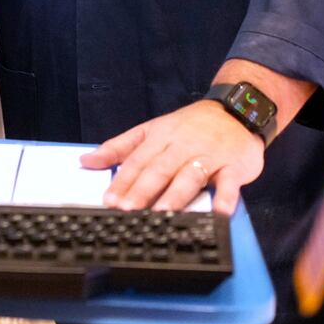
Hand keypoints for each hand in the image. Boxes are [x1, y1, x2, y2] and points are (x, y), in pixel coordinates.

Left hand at [79, 101, 263, 215]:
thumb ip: (119, 147)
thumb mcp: (151, 130)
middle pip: (159, 170)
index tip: (109, 201)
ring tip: (161, 214)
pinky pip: (229, 182)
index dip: (123, 181)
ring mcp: (209, 156)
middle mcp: (182, 147)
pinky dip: (225, 197)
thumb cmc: (191, 125)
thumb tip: (86, 160)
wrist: (237, 109)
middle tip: (128, 211)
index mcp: (160, 138)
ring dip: (175, 195)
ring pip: (189, 176)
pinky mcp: (233, 166)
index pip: (137, 162)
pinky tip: (219, 211)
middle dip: (142, 190)